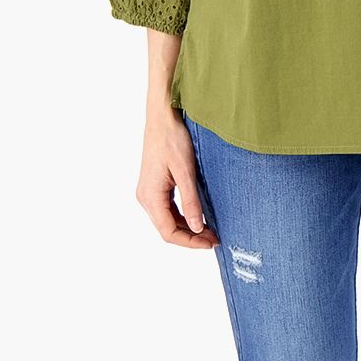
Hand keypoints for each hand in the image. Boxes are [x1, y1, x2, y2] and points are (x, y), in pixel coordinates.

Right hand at [137, 110, 218, 248]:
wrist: (162, 117)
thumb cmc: (173, 139)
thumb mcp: (186, 172)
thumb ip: (191, 201)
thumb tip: (197, 228)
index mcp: (150, 196)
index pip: (168, 232)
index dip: (190, 242)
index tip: (210, 243)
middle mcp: (146, 197)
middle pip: (167, 229)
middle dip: (191, 237)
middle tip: (215, 238)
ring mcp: (148, 192)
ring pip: (167, 220)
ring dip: (187, 228)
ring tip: (210, 230)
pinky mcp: (154, 186)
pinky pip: (168, 209)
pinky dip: (183, 216)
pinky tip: (199, 216)